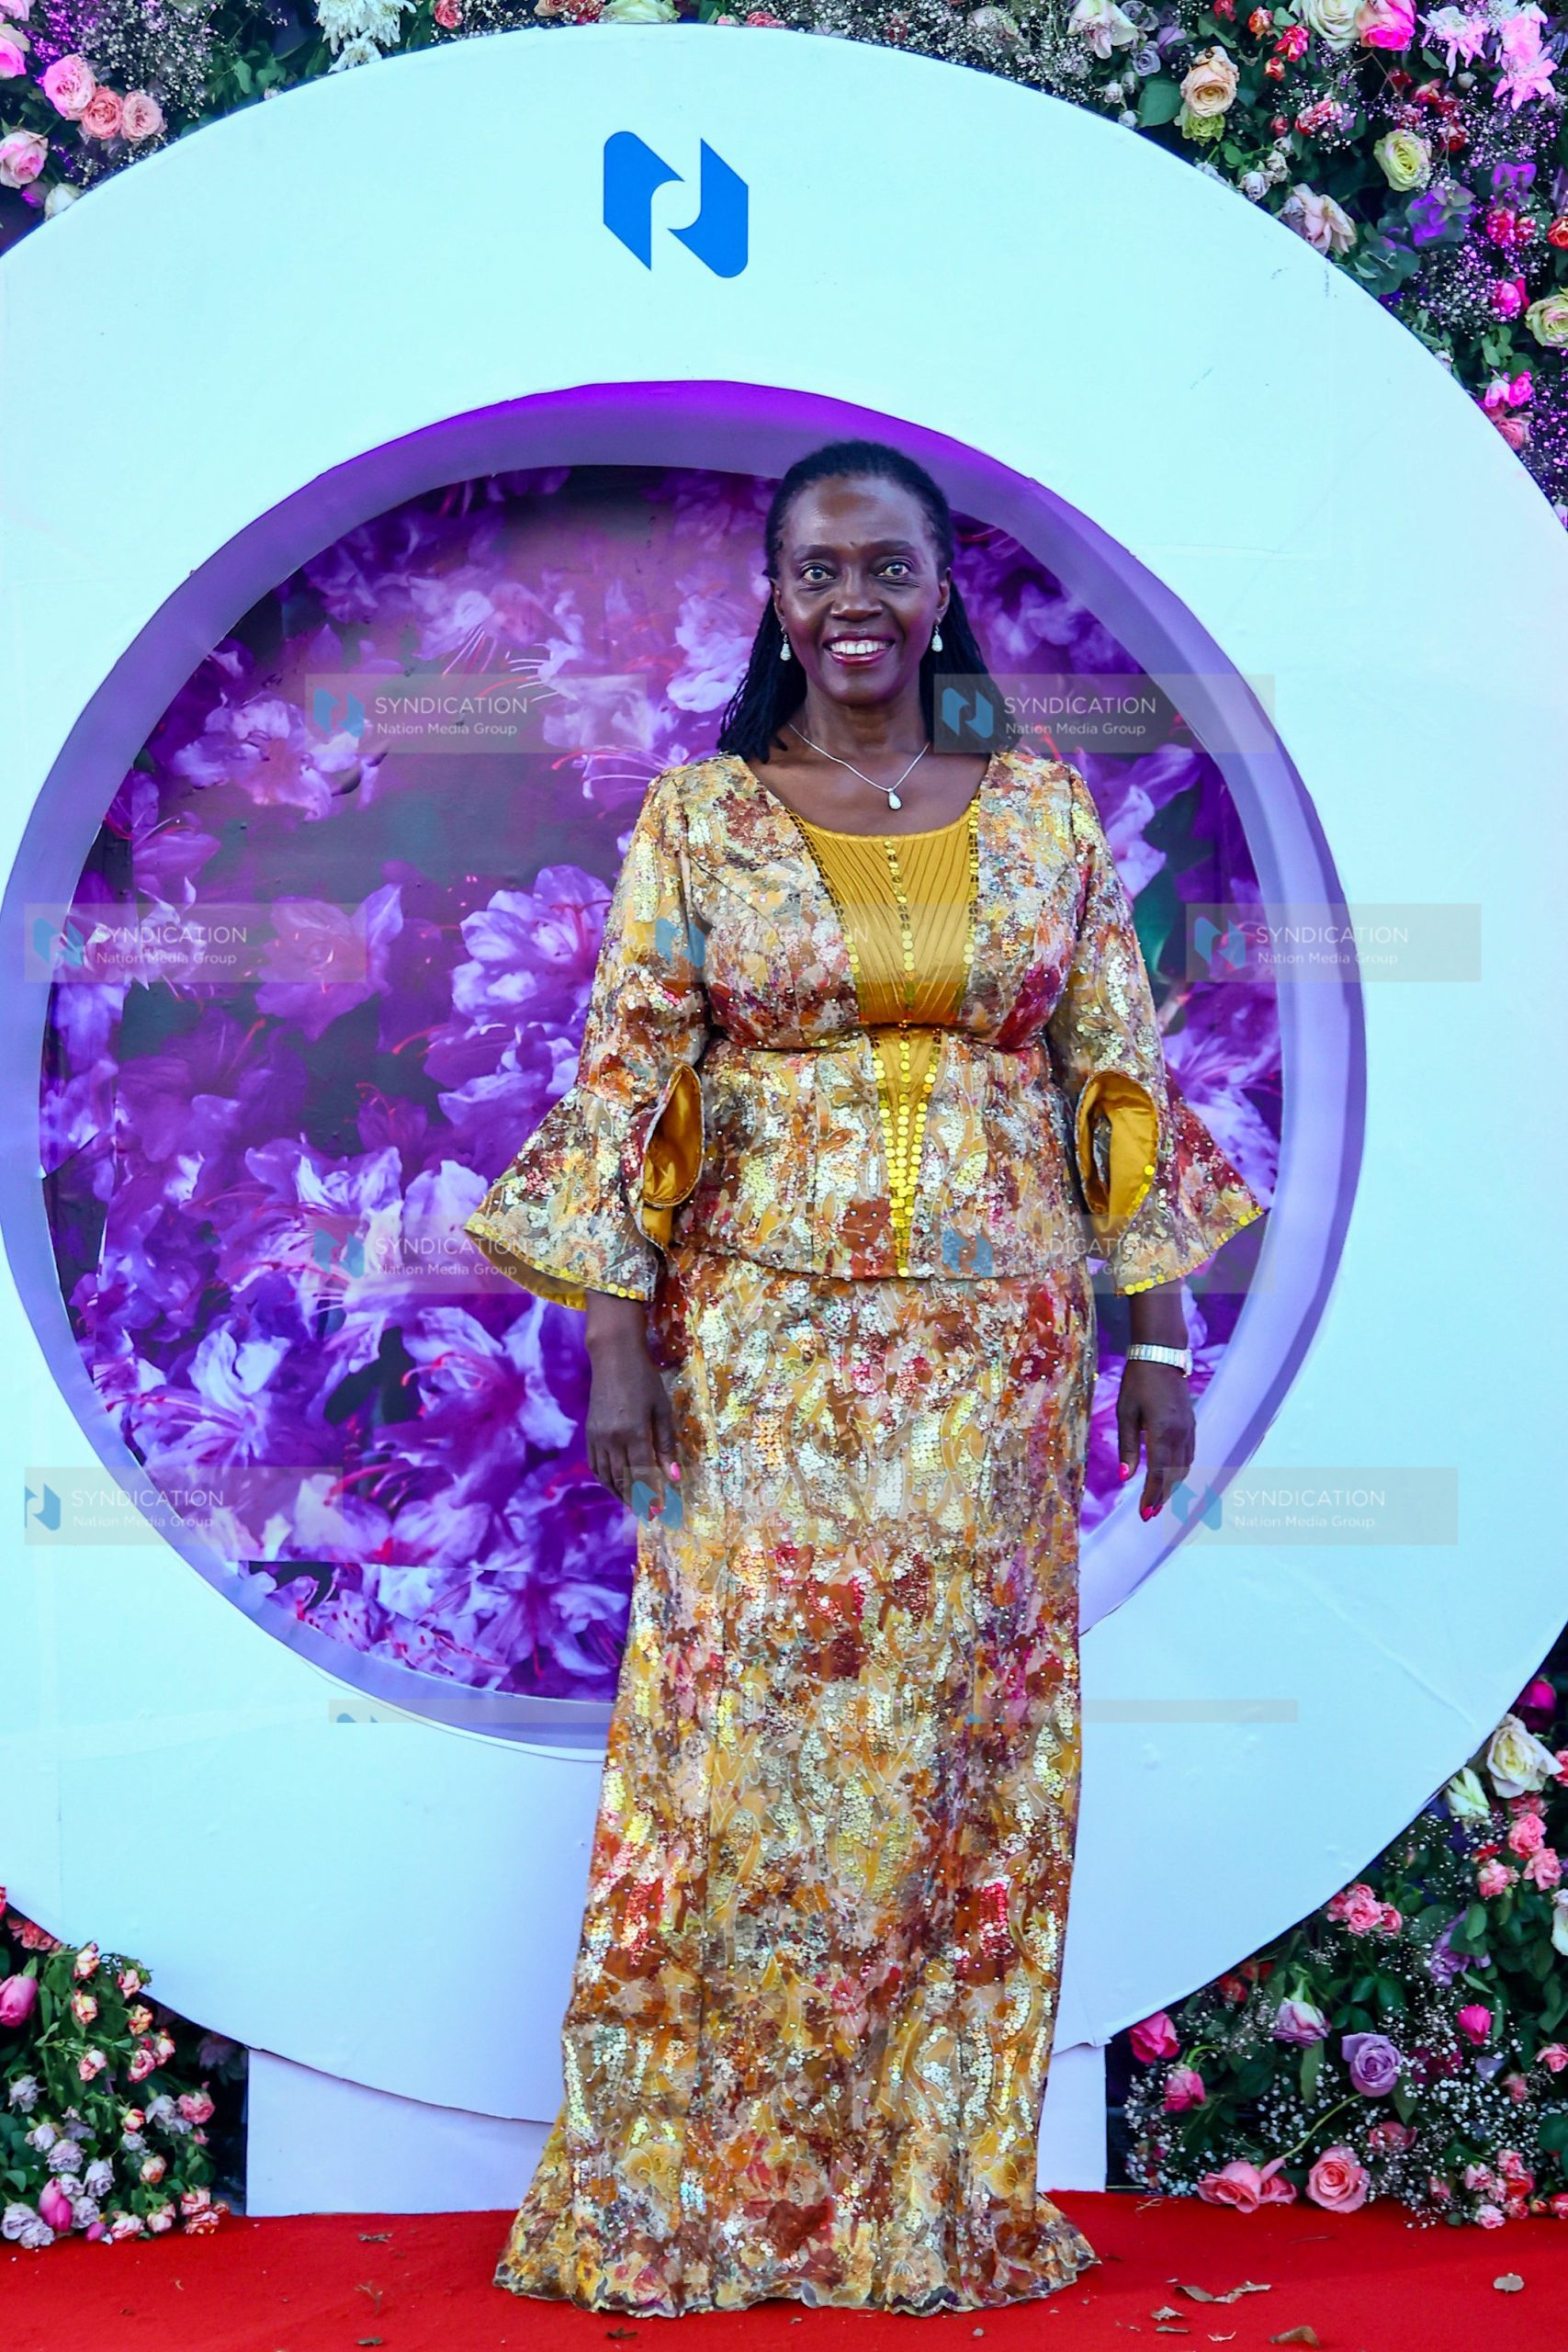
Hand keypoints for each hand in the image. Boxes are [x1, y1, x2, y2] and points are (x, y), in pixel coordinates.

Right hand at [583, 1292, 679, 1523]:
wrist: (613, 1358)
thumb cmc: (645, 1380)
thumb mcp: (662, 1409)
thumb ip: (666, 1444)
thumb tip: (674, 1476)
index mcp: (634, 1432)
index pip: (643, 1473)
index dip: (651, 1495)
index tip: (660, 1512)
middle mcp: (612, 1439)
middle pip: (624, 1479)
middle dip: (637, 1500)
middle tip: (649, 1515)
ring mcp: (597, 1437)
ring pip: (607, 1476)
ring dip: (620, 1494)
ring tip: (634, 1505)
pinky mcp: (590, 1434)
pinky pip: (595, 1465)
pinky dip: (605, 1480)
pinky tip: (615, 1486)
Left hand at [1116, 1359, 1194, 1521]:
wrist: (1161, 1355)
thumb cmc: (1138, 1382)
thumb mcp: (1126, 1413)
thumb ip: (1127, 1447)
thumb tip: (1124, 1477)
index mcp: (1163, 1431)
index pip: (1159, 1473)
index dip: (1152, 1496)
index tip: (1145, 1514)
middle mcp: (1181, 1433)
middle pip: (1174, 1475)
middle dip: (1162, 1496)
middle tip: (1149, 1514)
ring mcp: (1189, 1429)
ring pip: (1184, 1467)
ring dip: (1172, 1486)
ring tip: (1157, 1500)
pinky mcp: (1191, 1424)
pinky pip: (1189, 1455)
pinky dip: (1180, 1471)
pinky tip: (1170, 1477)